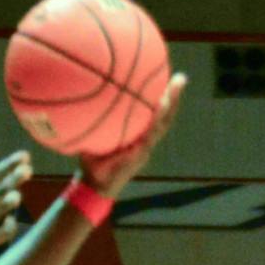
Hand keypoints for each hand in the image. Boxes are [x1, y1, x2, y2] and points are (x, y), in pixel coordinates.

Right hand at [0, 149, 31, 264]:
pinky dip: (10, 225)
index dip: (10, 164)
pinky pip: (5, 233)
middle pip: (4, 190)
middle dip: (18, 177)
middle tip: (27, 170)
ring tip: (14, 195)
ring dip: (13, 200)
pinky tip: (8, 219)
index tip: (24, 156)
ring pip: (6, 209)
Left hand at [79, 72, 186, 197]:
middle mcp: (145, 142)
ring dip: (171, 105)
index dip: (161, 99)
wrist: (94, 187)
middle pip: (163, 117)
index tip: (166, 79)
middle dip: (173, 97)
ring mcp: (145, 148)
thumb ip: (95, 123)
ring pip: (163, 124)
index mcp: (137, 138)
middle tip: (180, 77)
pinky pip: (151, 135)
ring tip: (177, 86)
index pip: (152, 115)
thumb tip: (83, 99)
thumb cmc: (92, 163)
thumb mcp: (93, 139)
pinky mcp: (141, 155)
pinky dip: (157, 120)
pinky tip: (160, 105)